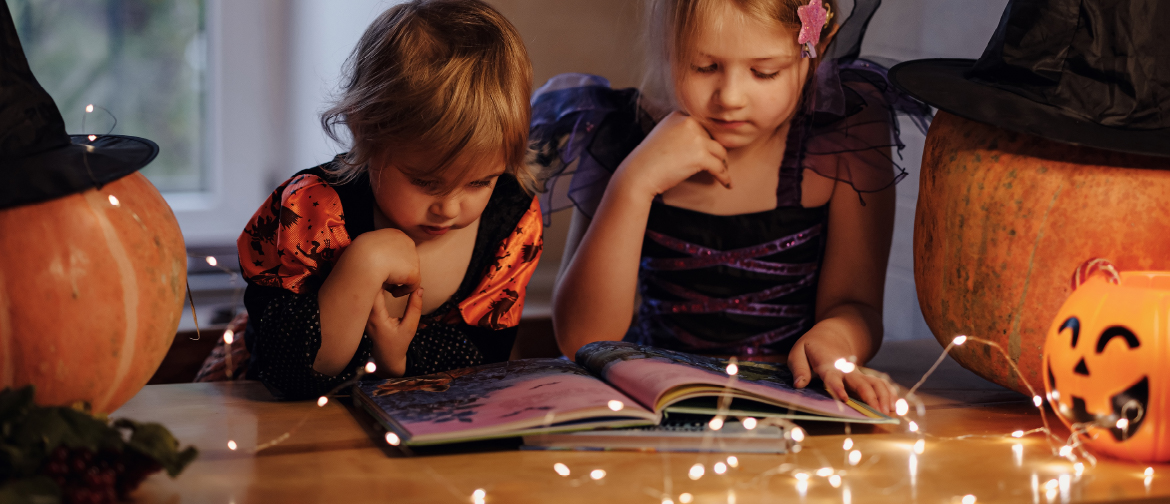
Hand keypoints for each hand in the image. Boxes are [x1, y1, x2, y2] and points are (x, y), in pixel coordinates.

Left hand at [315, 229, 420, 376]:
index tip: (388, 264)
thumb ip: (414, 308)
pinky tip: (382, 276)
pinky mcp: (366, 311)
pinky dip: (374, 284)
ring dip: (374, 277)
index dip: (378, 275)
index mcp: (376, 316)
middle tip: (384, 258)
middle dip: (374, 272)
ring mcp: (365, 312)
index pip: (373, 290)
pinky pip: (368, 294)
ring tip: (385, 264)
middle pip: (365, 287)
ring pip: (365, 289)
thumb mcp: (410, 327)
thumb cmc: (398, 344)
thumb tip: (419, 287)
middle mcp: (367, 312)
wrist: (385, 358)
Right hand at [355, 228, 421, 296]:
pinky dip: (403, 290)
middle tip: (386, 280)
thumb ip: (378, 250)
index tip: (383, 269)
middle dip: (397, 271)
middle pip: (406, 260)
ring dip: (399, 280)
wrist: (366, 258)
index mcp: (397, 234)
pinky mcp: (414, 272)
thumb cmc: (362, 252)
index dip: (392, 261)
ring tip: (388, 286)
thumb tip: (380, 258)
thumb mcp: (369, 245)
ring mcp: (413, 257)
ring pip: (409, 272)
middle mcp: (408, 243)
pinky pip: (412, 285)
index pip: (399, 249)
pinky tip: (393, 293)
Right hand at [613, 111, 729, 199]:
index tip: (712, 152)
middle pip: (713, 137)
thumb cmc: (648, 160)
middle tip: (721, 164)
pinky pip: (720, 167)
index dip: (708, 140)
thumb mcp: (663, 136)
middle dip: (717, 152)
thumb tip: (702, 143)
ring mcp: (696, 138)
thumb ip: (680, 133)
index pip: (702, 126)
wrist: (638, 174)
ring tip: (724, 174)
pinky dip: (724, 177)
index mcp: (679, 116)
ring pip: (720, 151)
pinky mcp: (700, 155)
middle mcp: (689, 122)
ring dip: (723, 164)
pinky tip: (727, 184)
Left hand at [788, 329, 893, 414]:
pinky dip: (890, 394)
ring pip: (875, 383)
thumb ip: (798, 368)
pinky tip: (896, 407)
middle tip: (878, 413)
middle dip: (871, 397)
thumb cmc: (811, 347)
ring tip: (890, 413)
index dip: (837, 387)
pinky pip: (881, 384)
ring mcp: (858, 373)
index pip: (832, 376)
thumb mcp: (798, 352)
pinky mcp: (865, 377)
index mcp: (827, 363)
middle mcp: (846, 369)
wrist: (832, 334)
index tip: (843, 399)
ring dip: (884, 397)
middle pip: (861, 382)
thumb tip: (800, 384)